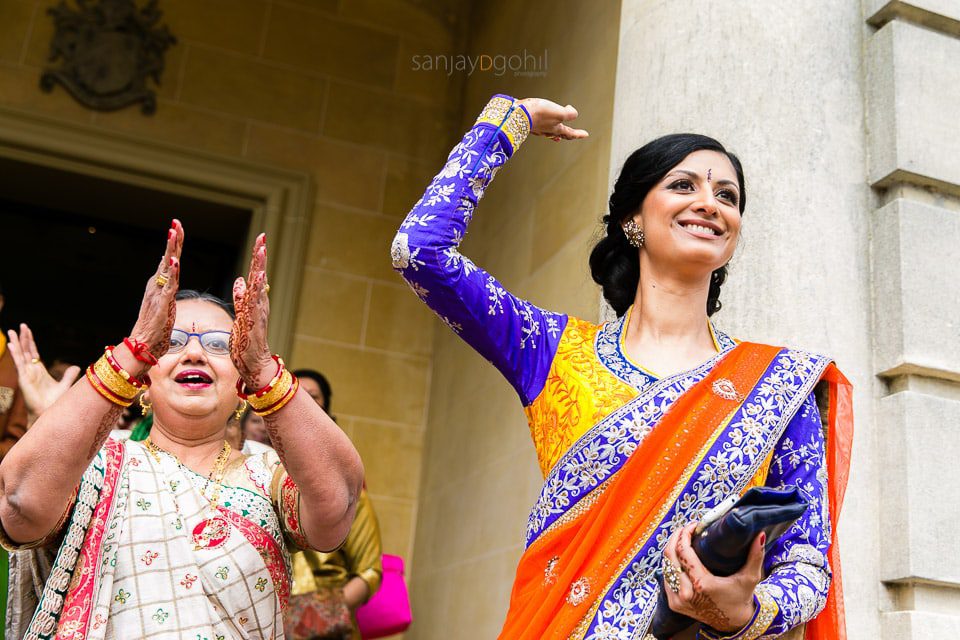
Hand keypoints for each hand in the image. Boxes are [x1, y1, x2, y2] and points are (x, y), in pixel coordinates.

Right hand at [5, 324, 80, 422]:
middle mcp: (31, 371)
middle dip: (23, 338)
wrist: (49, 413)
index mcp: (39, 370)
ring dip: (16, 343)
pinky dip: (15, 354)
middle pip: (26, 350)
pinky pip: (18, 364)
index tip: (27, 331)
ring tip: (11, 331)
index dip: (30, 342)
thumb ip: (69, 375)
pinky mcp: (23, 379)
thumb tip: (76, 366)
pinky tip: (11, 345)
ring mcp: (26, 374)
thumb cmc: (55, 402)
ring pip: (20, 355)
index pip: (33, 352)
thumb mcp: (65, 385)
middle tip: (21, 326)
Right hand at [127, 220, 183, 369]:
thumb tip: (169, 276)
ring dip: (171, 250)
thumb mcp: (165, 302)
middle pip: (168, 257)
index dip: (174, 242)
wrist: (143, 344)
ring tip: (173, 233)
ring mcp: (159, 292)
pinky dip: (173, 273)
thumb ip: (167, 289)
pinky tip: (175, 261)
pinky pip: (169, 285)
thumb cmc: (156, 326)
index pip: (169, 258)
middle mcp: (157, 284)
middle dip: (173, 239)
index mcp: (159, 283)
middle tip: (175, 222)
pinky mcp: (162, 303)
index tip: (177, 225)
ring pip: (168, 267)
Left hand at [231, 233, 273, 388]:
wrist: (254, 365)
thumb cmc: (247, 343)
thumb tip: (240, 280)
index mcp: (254, 302)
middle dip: (261, 257)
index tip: (260, 238)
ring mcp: (258, 314)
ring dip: (260, 268)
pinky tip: (257, 279)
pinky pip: (254, 305)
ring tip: (262, 251)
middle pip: (260, 276)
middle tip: (263, 238)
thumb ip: (242, 298)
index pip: (256, 275)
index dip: (258, 257)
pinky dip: (256, 291)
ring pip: (259, 287)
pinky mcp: (254, 324)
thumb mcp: (241, 316)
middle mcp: (259, 305)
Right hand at [517, 98, 588, 141]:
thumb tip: (572, 110)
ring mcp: (537, 128)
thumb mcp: (559, 112)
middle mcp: (546, 130)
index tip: (586, 135)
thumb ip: (569, 114)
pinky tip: (541, 123)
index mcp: (555, 129)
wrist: (518, 112)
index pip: (570, 133)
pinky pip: (539, 126)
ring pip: (549, 132)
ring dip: (555, 132)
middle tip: (572, 135)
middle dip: (566, 134)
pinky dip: (544, 126)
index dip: (578, 134)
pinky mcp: (529, 122)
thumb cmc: (538, 113)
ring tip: (557, 134)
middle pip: (559, 134)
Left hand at [662, 522, 764, 632]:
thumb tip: (759, 535)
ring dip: (671, 550)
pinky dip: (670, 566)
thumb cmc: (741, 598)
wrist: (733, 622)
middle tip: (685, 529)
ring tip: (682, 540)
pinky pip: (666, 579)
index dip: (685, 534)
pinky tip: (677, 557)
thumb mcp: (750, 577)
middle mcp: (686, 593)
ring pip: (666, 567)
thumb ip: (755, 556)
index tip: (693, 526)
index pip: (684, 551)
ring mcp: (678, 600)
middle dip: (675, 537)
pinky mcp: (674, 604)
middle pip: (670, 556)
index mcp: (702, 584)